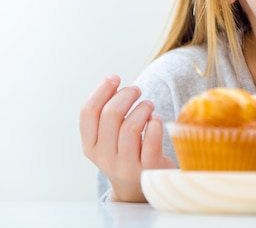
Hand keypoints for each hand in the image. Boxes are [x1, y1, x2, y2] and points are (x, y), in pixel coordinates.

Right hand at [79, 75, 174, 201]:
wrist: (141, 188)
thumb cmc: (126, 154)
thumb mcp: (108, 139)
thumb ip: (106, 116)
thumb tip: (112, 82)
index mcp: (90, 146)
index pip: (87, 113)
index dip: (101, 91)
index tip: (114, 78)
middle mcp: (105, 158)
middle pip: (110, 116)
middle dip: (125, 95)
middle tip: (136, 90)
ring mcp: (126, 166)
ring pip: (130, 127)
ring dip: (142, 108)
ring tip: (148, 105)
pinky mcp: (148, 169)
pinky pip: (151, 141)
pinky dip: (156, 124)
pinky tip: (157, 119)